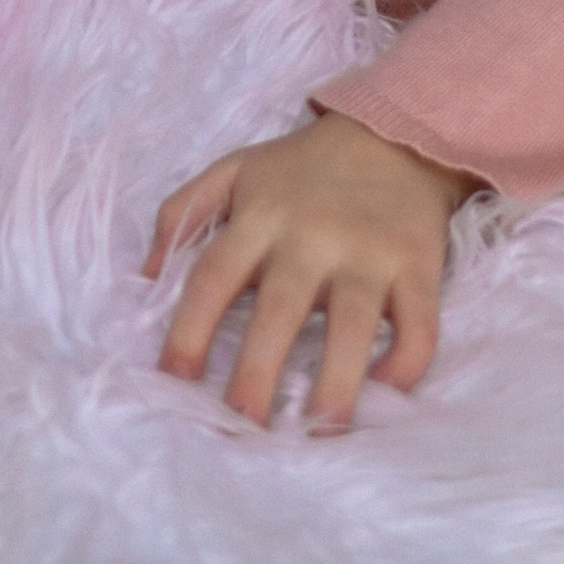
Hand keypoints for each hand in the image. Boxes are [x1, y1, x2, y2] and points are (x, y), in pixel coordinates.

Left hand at [147, 109, 472, 429]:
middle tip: (239, 426)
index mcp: (261, 216)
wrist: (395, 132)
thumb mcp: (235, 171)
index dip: (188, 328)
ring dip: (335, 382)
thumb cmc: (304, 168)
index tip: (172, 379)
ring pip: (354, 324)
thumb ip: (184, 212)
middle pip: (280, 309)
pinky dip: (407, 361)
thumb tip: (145, 276)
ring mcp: (369, 253)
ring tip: (317, 431)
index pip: (214, 274)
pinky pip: (419, 323)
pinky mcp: (419, 265)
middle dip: (257, 372)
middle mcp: (313, 235)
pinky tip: (385, 391)